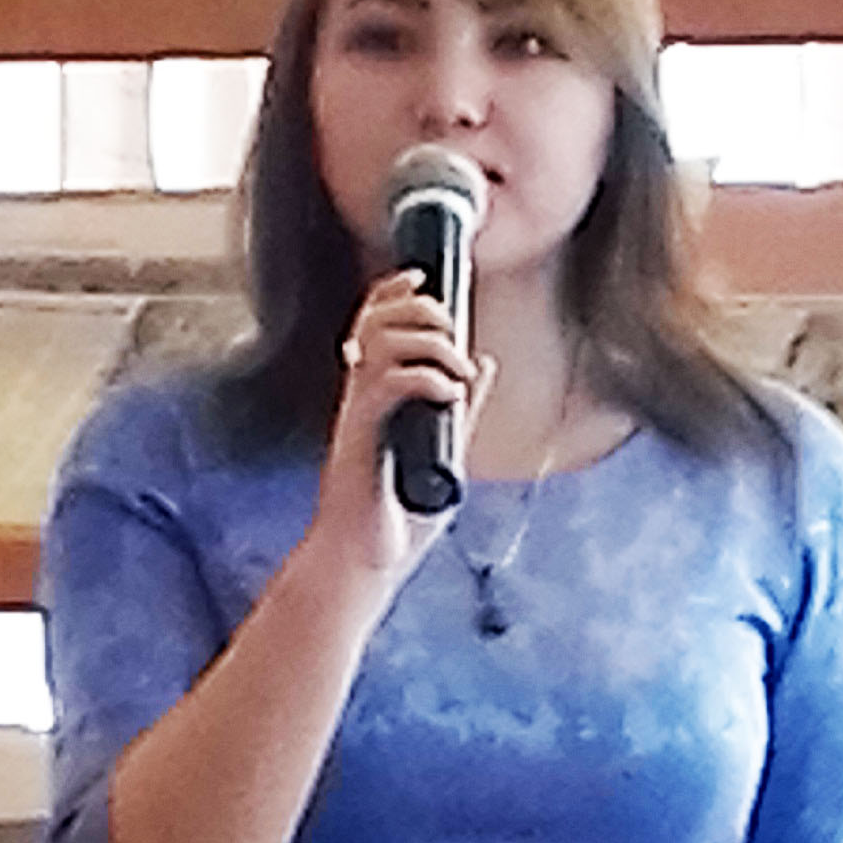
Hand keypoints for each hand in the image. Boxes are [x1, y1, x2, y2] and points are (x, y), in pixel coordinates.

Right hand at [313, 270, 496, 599]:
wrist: (366, 564)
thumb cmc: (397, 520)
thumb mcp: (446, 452)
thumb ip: (463, 409)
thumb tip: (485, 364)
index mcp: (375, 393)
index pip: (376, 320)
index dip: (397, 289)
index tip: (427, 278)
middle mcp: (361, 395)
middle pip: (378, 318)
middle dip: (423, 309)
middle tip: (454, 334)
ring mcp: (357, 414)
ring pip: (381, 341)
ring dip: (429, 342)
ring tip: (456, 371)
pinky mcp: (357, 436)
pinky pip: (387, 384)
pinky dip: (426, 378)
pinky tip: (448, 395)